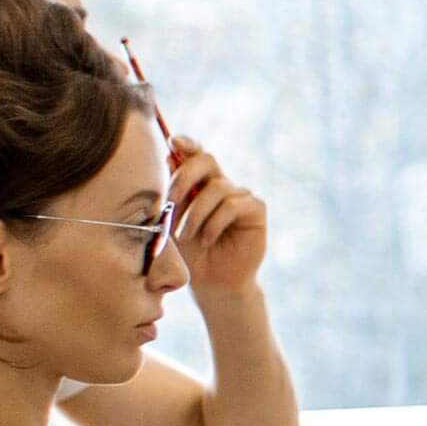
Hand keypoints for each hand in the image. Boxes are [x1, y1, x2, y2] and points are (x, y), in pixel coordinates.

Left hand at [163, 137, 267, 290]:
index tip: (173, 142)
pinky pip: (233, 205)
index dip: (187, 144)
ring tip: (187, 235)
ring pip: (217, 188)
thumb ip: (175, 192)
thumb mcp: (174, 220)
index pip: (196, 155)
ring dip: (196, 213)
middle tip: (171, 200)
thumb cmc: (190, 253)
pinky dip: (214, 222)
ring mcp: (241, 196)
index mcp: (200, 184)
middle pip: (207, 160)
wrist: (212, 283)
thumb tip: (170, 156)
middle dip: (185, 175)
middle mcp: (222, 185)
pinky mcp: (256, 210)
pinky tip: (208, 239)